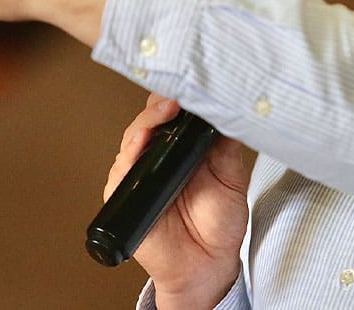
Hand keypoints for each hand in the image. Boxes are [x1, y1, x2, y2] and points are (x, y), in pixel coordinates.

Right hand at [107, 94, 250, 309]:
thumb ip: (227, 147)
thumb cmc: (219, 222)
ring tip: (162, 114)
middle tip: (173, 99)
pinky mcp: (124, 195)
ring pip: (132, 139)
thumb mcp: (232, 178)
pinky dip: (128, 157)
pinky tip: (139, 146)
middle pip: (148, 120)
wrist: (207, 265)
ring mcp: (139, 174)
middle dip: (158, 106)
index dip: (176, 98)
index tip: (187, 88)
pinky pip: (121, 172)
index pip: (171, 113)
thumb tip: (227, 112)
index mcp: (183, 147)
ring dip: (145, 125)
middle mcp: (158, 156)